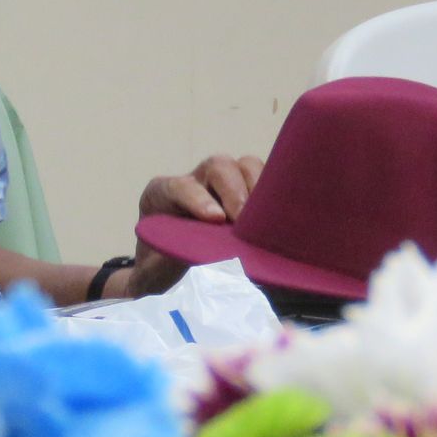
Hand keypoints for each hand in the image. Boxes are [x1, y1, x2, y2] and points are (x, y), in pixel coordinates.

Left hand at [110, 153, 264, 299]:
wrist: (168, 270)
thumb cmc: (160, 268)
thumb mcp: (156, 269)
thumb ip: (167, 263)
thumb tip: (196, 255)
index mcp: (162, 195)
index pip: (180, 187)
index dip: (198, 199)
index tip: (216, 219)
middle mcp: (196, 182)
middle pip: (218, 166)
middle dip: (235, 191)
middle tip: (245, 220)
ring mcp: (224, 186)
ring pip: (246, 167)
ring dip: (260, 190)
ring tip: (266, 221)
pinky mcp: (247, 195)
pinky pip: (267, 184)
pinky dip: (276, 198)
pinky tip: (281, 222)